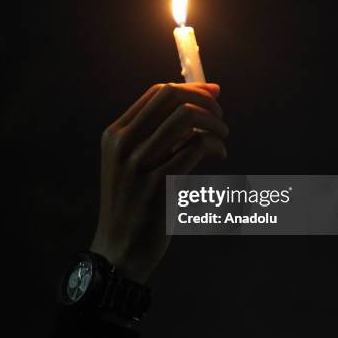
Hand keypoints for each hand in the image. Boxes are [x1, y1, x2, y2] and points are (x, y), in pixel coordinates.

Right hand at [90, 83, 228, 282]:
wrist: (119, 250)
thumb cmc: (134, 205)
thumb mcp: (134, 165)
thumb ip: (160, 136)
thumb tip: (205, 97)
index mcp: (114, 135)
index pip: (157, 93)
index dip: (191, 88)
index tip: (214, 95)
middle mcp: (123, 144)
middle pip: (171, 97)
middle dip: (204, 101)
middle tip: (220, 119)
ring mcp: (138, 164)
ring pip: (186, 117)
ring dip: (214, 123)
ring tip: (222, 138)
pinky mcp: (158, 185)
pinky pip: (196, 147)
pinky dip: (215, 145)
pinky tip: (220, 156)